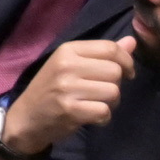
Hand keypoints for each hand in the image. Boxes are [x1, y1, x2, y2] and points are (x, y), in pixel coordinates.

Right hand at [0, 28, 136, 159]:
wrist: (26, 118)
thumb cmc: (52, 89)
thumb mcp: (72, 65)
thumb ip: (102, 54)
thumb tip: (132, 42)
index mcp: (67, 50)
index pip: (110, 48)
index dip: (126, 61)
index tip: (126, 73)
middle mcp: (66, 65)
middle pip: (115, 71)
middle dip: (116, 85)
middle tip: (101, 92)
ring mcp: (66, 88)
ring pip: (113, 92)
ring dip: (110, 103)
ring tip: (95, 104)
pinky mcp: (70, 109)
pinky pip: (104, 111)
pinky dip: (103, 118)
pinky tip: (91, 117)